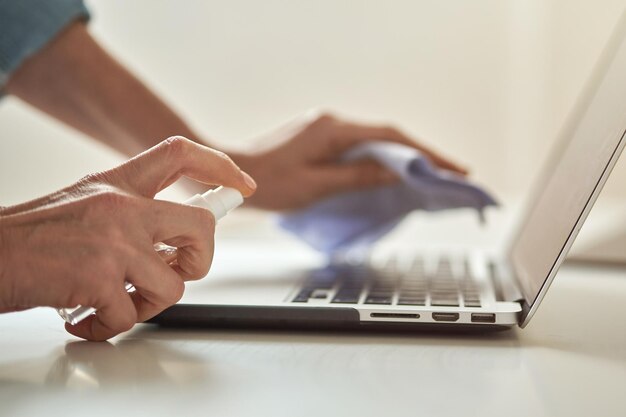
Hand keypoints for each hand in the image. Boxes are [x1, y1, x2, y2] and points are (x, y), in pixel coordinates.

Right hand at [0, 137, 255, 340]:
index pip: (180, 154)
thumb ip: (130, 215)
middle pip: (201, 225)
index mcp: (116, 184)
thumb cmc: (30, 239)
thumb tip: (174, 243)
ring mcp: (113, 240)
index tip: (242, 185)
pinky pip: (130, 315)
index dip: (219, 167)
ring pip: (173, 284)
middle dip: (201, 260)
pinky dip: (109, 326)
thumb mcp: (85, 206)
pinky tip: (85, 317)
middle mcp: (120, 205)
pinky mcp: (98, 277)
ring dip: (147, 305)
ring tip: (114, 303)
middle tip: (179, 271)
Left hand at [230, 111, 467, 209]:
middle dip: (420, 155)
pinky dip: (380, 160)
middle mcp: (332, 122)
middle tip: (450, 174)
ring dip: (401, 158)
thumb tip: (396, 174)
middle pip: (386, 136)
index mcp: (332, 130)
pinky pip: (359, 147)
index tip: (450, 168)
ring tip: (429, 177)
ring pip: (374, 141)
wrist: (235, 175)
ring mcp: (327, 128)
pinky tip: (393, 173)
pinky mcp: (322, 138)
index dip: (423, 153)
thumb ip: (358, 177)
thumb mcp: (316, 186)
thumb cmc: (268, 184)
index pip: (389, 137)